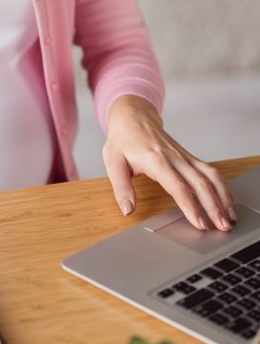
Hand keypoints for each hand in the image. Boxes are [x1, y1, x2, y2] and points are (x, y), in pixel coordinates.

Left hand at [103, 95, 234, 231]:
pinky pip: (209, 171)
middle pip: (200, 183)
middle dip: (214, 206)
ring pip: (210, 176)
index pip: (177, 187)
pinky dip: (221, 186)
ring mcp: (183, 156)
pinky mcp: (188, 157)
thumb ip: (121, 188)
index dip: (190, 206)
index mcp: (155, 160)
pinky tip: (225, 200)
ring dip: (223, 196)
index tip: (199, 223)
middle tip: (222, 227)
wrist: (133, 117)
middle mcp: (174, 157)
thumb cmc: (122, 140)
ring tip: (229, 216)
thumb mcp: (113, 163)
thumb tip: (127, 209)